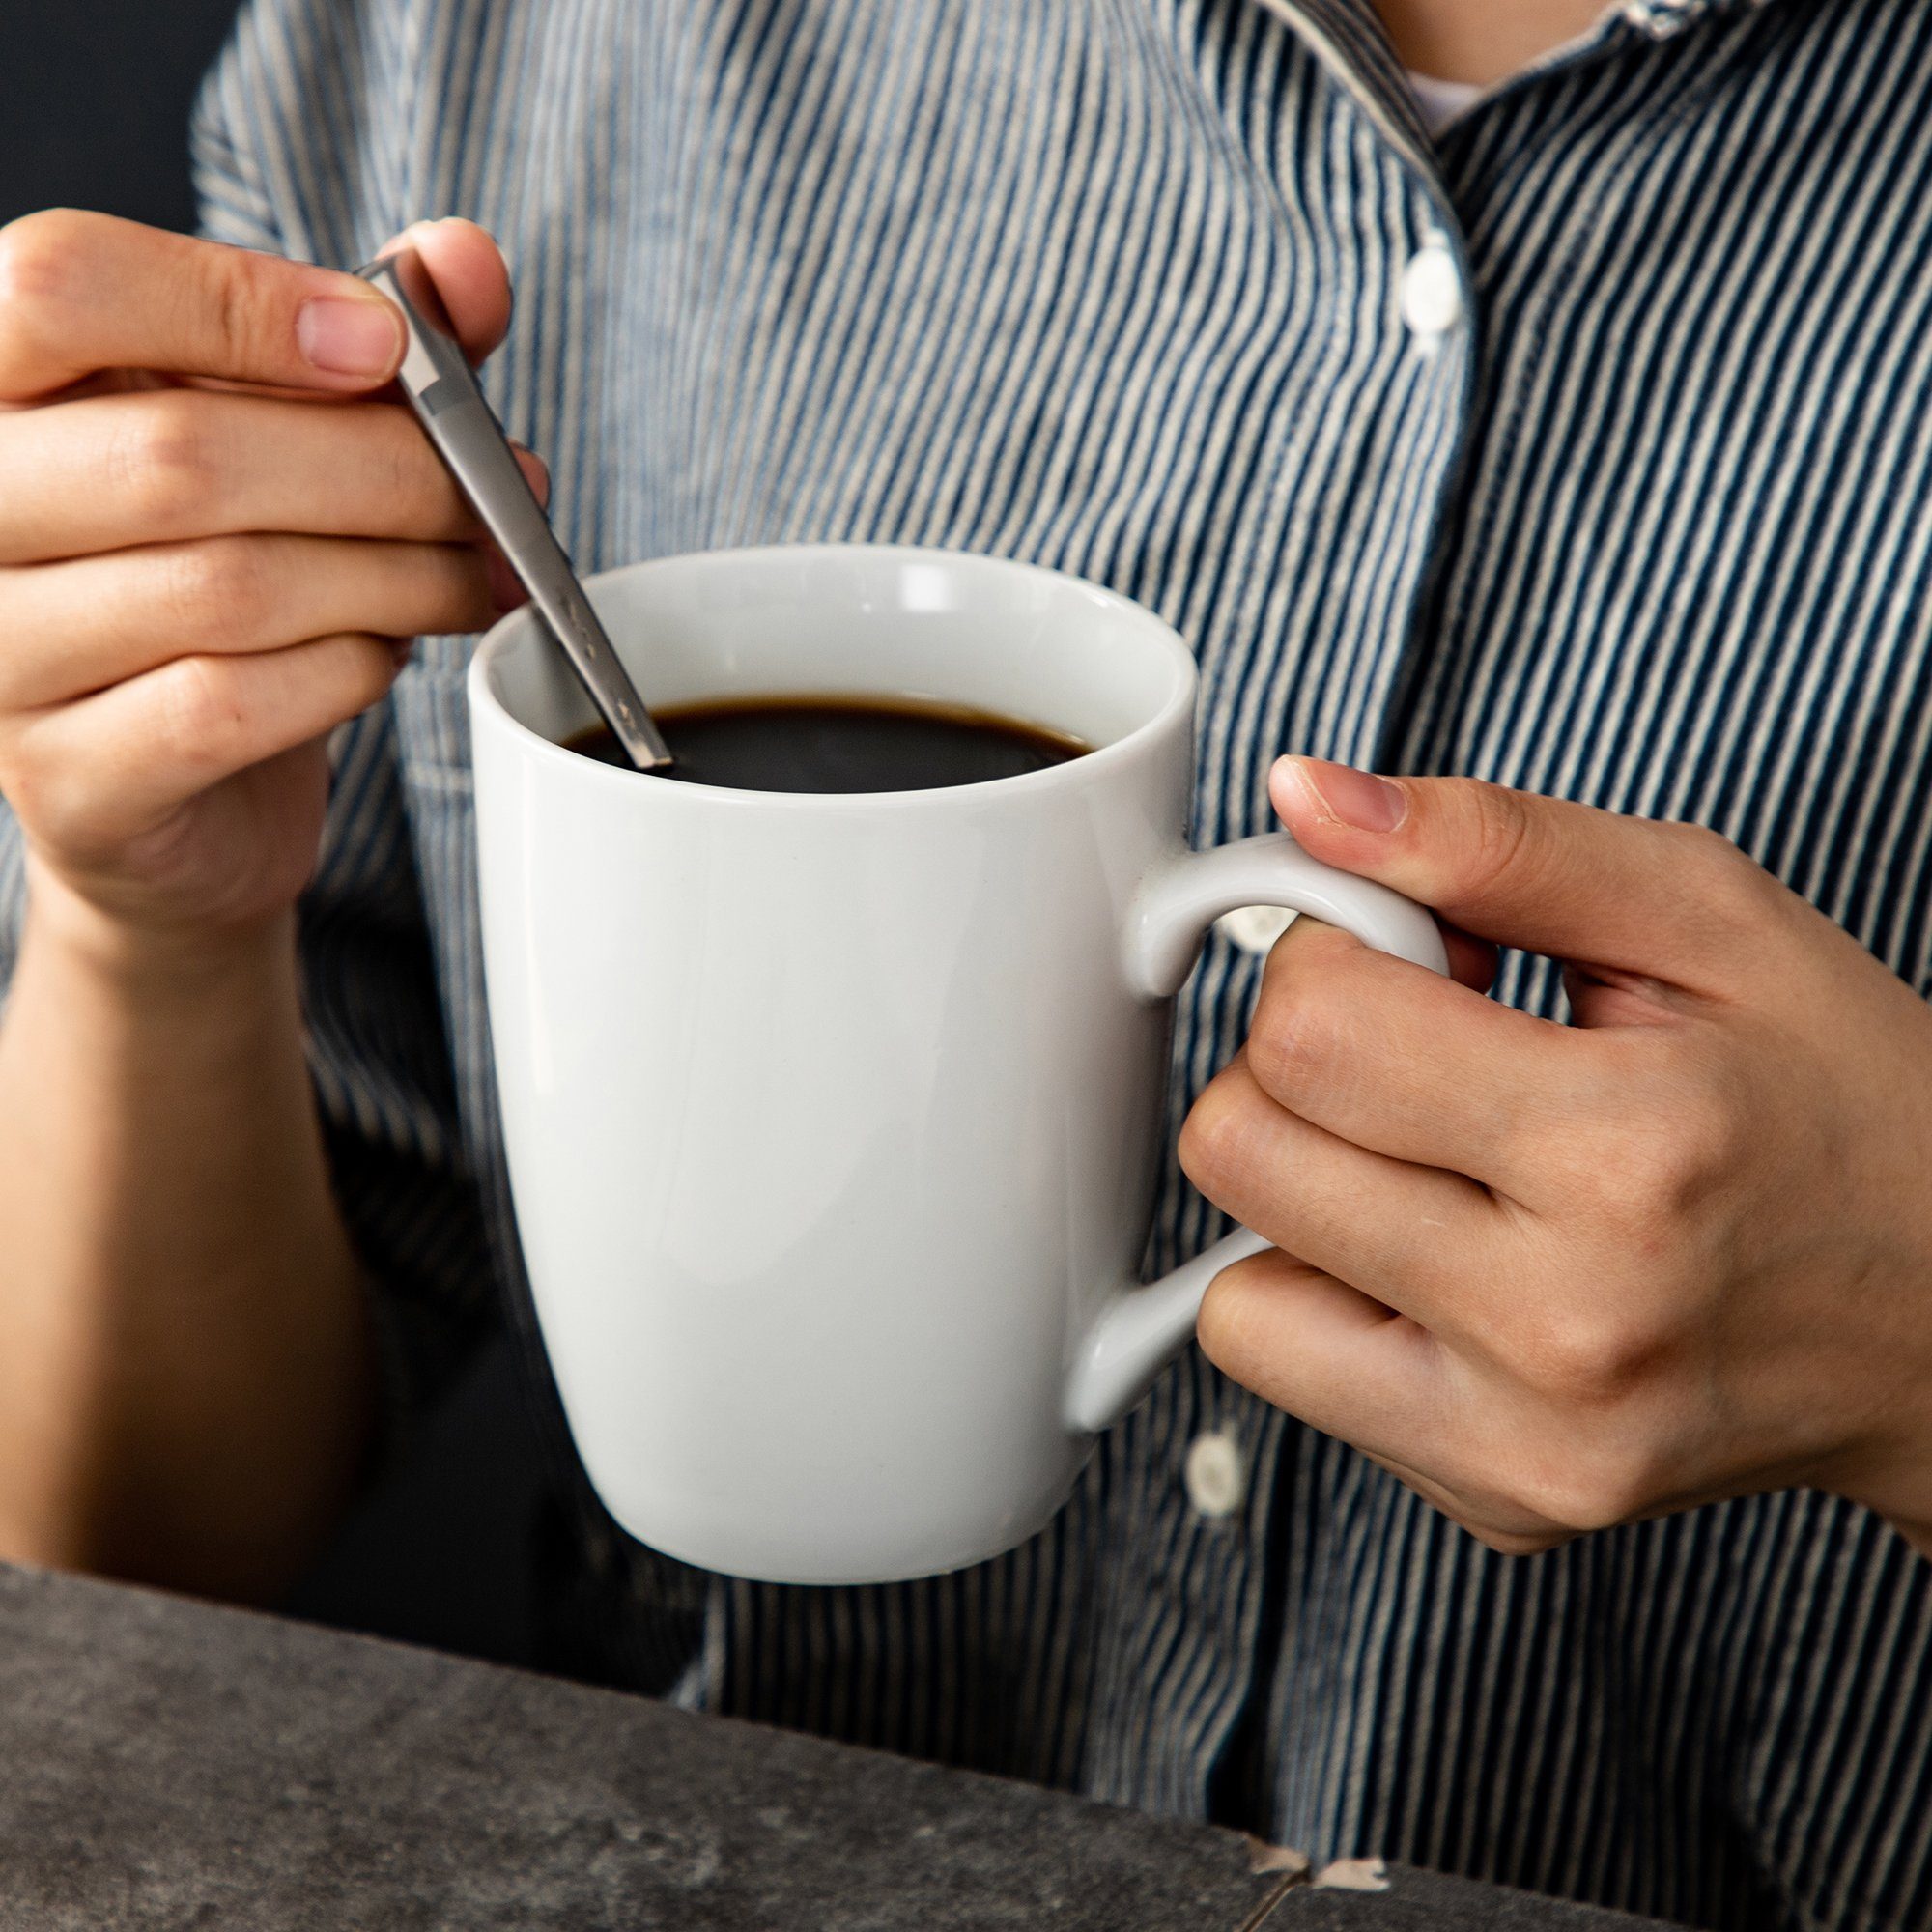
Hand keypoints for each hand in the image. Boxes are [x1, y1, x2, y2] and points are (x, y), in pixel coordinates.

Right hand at [0, 210, 542, 950]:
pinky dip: (346, 672)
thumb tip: (465, 262)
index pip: (63, 283)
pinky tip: (384, 656)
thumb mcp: (289, 440)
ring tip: (472, 576)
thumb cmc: (228, 586)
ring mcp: (1, 654)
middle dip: (385, 471)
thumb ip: (366, 344)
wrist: (187, 796)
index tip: (389, 345)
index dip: (239, 300)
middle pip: (182, 452)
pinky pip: (230, 704)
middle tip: (497, 494)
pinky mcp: (70, 780)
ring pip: (227, 587)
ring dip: (396, 578)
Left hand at [1179, 757, 1931, 1556]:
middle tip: (1428, 1059)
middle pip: (1240, 1150)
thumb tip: (1303, 801)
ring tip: (1439, 1165)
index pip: (1307, 1030)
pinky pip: (1291, 1376)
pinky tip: (1449, 1262)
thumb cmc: (1844, 1103)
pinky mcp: (1497, 1507)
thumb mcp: (1708, 919)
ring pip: (1231, 1288)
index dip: (1331, 960)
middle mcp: (1563, 1325)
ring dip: (1304, 1199)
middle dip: (1302, 1070)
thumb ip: (1491, 843)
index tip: (1410, 963)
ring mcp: (1525, 1443)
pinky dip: (1335, 1301)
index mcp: (1627, 1151)